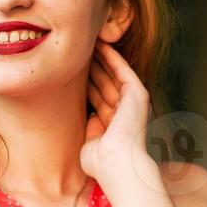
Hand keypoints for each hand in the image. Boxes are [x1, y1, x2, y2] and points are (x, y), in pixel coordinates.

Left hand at [82, 41, 150, 185]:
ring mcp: (132, 102)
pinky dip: (113, 57)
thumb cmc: (100, 162)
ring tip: (86, 41)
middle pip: (103, 82)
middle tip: (75, 48)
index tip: (68, 67)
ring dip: (100, 57)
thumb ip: (88, 126)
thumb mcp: (89, 140)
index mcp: (113, 124)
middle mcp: (124, 111)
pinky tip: (101, 45)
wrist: (116, 165)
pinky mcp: (137, 94)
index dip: (84, 81)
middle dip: (90, 65)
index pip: (96, 96)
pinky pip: (123, 70)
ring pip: (112, 73)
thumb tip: (85, 112)